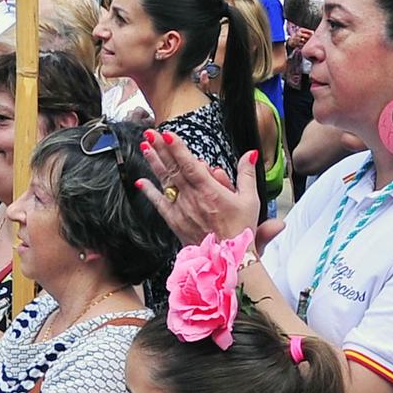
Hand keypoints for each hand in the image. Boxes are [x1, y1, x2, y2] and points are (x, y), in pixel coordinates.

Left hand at [138, 130, 259, 241]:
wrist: (229, 260)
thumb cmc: (241, 231)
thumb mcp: (250, 200)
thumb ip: (247, 174)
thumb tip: (249, 154)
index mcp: (210, 192)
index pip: (190, 165)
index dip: (177, 149)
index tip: (167, 134)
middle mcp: (192, 199)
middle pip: (173, 169)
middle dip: (161, 149)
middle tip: (150, 132)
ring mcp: (181, 210)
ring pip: (165, 182)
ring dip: (154, 163)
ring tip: (145, 146)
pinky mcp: (175, 221)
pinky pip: (159, 204)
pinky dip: (150, 192)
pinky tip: (142, 182)